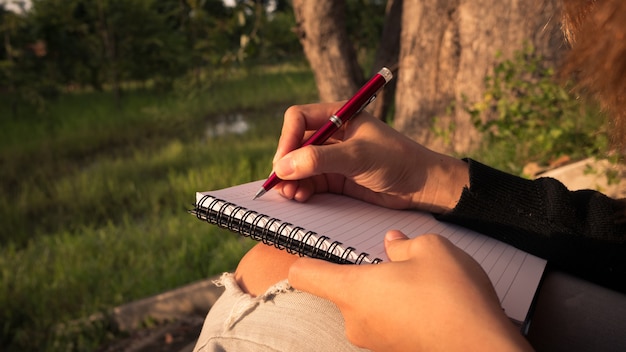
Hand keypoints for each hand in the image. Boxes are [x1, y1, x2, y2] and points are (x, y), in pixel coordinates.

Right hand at [272, 103, 468, 212]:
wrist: (422, 186)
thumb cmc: (396, 160)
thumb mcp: (357, 156)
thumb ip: (319, 160)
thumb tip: (282, 167)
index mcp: (339, 116)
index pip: (299, 118)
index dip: (287, 138)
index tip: (282, 161)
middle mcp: (333, 134)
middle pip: (296, 143)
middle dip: (286, 163)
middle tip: (279, 183)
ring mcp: (333, 157)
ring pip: (300, 165)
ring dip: (292, 179)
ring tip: (290, 195)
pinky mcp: (337, 178)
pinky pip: (311, 181)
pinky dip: (302, 189)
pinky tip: (300, 198)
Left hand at [288, 231, 533, 351]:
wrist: (484, 348)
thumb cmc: (453, 296)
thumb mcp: (430, 249)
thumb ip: (403, 244)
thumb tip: (392, 244)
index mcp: (352, 290)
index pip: (304, 275)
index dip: (302, 259)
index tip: (308, 250)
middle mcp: (354, 320)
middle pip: (340, 290)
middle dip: (362, 273)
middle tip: (393, 262)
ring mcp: (373, 341)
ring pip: (365, 306)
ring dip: (383, 293)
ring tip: (418, 284)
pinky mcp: (392, 351)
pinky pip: (384, 323)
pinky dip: (397, 310)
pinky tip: (427, 303)